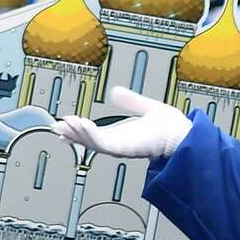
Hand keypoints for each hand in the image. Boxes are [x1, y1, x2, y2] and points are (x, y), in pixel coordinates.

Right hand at [52, 87, 192, 160]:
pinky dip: (91, 135)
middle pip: (89, 141)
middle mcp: (119, 145)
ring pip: (93, 143)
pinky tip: (82, 125)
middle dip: (72, 134)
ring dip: (78, 134)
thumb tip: (114, 91)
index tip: (62, 125)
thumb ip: (129, 101)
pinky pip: (104, 143)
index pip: (94, 134)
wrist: (184, 134)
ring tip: (64, 123)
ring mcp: (122, 148)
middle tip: (55, 126)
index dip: (78, 130)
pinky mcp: (127, 148)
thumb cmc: (170, 127)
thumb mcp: (144, 107)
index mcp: (121, 137)